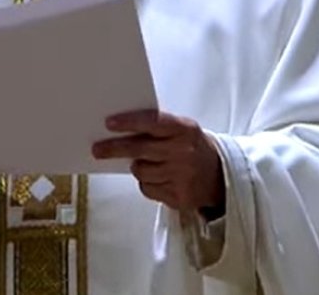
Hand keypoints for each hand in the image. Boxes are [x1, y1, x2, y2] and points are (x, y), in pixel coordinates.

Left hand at [92, 110, 224, 216]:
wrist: (220, 176)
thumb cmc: (191, 147)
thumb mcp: (182, 129)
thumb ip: (157, 126)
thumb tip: (118, 126)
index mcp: (185, 129)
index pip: (152, 122)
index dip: (129, 122)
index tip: (109, 123)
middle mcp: (184, 152)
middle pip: (140, 149)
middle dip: (115, 148)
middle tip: (97, 149)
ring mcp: (181, 176)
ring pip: (140, 171)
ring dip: (137, 166)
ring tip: (145, 162)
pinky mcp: (178, 197)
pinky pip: (147, 188)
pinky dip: (146, 183)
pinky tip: (157, 177)